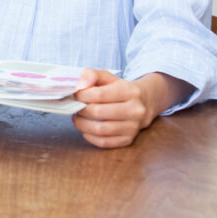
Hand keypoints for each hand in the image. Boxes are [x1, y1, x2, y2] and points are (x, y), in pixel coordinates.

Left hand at [73, 69, 187, 147]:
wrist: (142, 104)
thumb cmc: (119, 89)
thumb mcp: (107, 77)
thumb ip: (91, 75)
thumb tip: (80, 86)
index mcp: (129, 91)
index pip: (99, 94)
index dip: (82, 96)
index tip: (75, 95)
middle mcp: (135, 110)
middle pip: (98, 112)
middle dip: (81, 110)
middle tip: (74, 107)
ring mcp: (133, 127)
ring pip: (100, 129)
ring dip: (82, 124)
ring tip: (77, 118)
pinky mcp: (128, 139)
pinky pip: (104, 142)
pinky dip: (90, 137)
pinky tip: (85, 129)